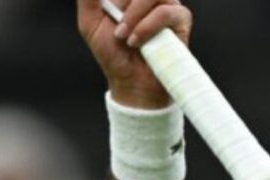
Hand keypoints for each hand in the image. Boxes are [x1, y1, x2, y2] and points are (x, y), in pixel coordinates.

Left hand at [77, 0, 191, 108]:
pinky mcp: (180, 18)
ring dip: (133, 16)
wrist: (129, 80)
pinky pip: (165, 11)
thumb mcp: (91, 24)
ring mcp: (167, 4)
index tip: (114, 10)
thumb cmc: (113, 53)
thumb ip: (89, 0)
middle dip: (121, 3)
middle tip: (115, 26)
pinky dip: (146, 27)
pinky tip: (136, 42)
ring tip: (123, 37)